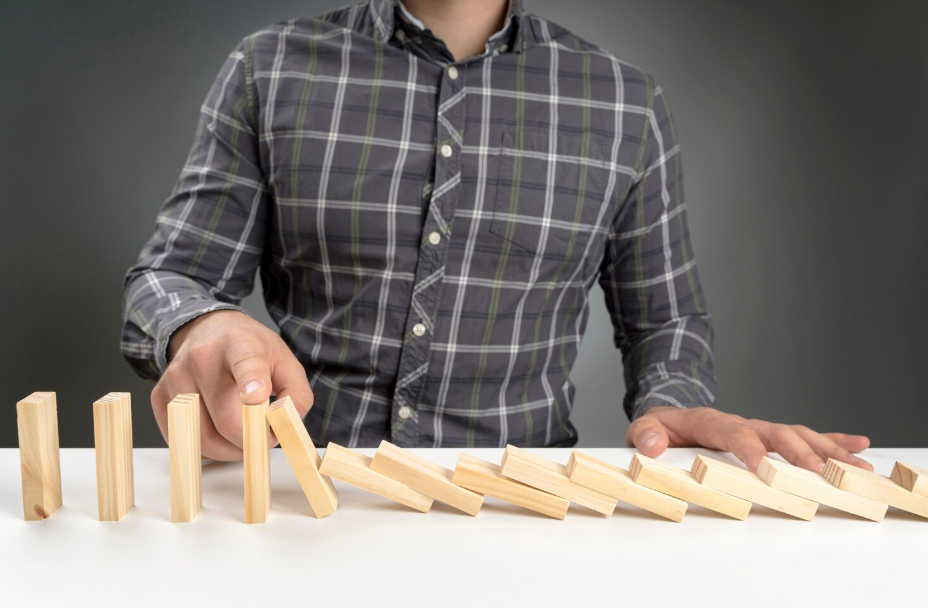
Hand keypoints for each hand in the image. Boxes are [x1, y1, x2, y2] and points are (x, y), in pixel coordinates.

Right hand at [150, 310, 313, 460]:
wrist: (209, 330)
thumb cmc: (250, 350)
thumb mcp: (284, 361)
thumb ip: (296, 393)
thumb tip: (290, 421)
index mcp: (239, 343)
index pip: (245, 363)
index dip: (251, 382)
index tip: (256, 396)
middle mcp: (202, 357)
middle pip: (226, 420)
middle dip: (251, 441)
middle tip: (264, 437)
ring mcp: (176, 376)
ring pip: (203, 437)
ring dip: (229, 450)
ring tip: (243, 436)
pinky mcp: (159, 396)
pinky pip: (183, 438)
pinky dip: (205, 447)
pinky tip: (218, 433)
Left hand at [626, 406, 870, 473]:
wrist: (670, 414)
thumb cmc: (659, 428)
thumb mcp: (643, 429)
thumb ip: (645, 435)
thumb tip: (651, 445)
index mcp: (711, 422)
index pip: (734, 433)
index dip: (749, 449)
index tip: (764, 468)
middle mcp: (741, 423)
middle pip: (776, 433)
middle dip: (799, 452)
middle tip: (822, 473)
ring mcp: (757, 429)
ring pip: (797, 434)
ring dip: (826, 449)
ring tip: (854, 465)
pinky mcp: (768, 436)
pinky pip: (803, 436)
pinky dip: (831, 439)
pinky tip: (858, 446)